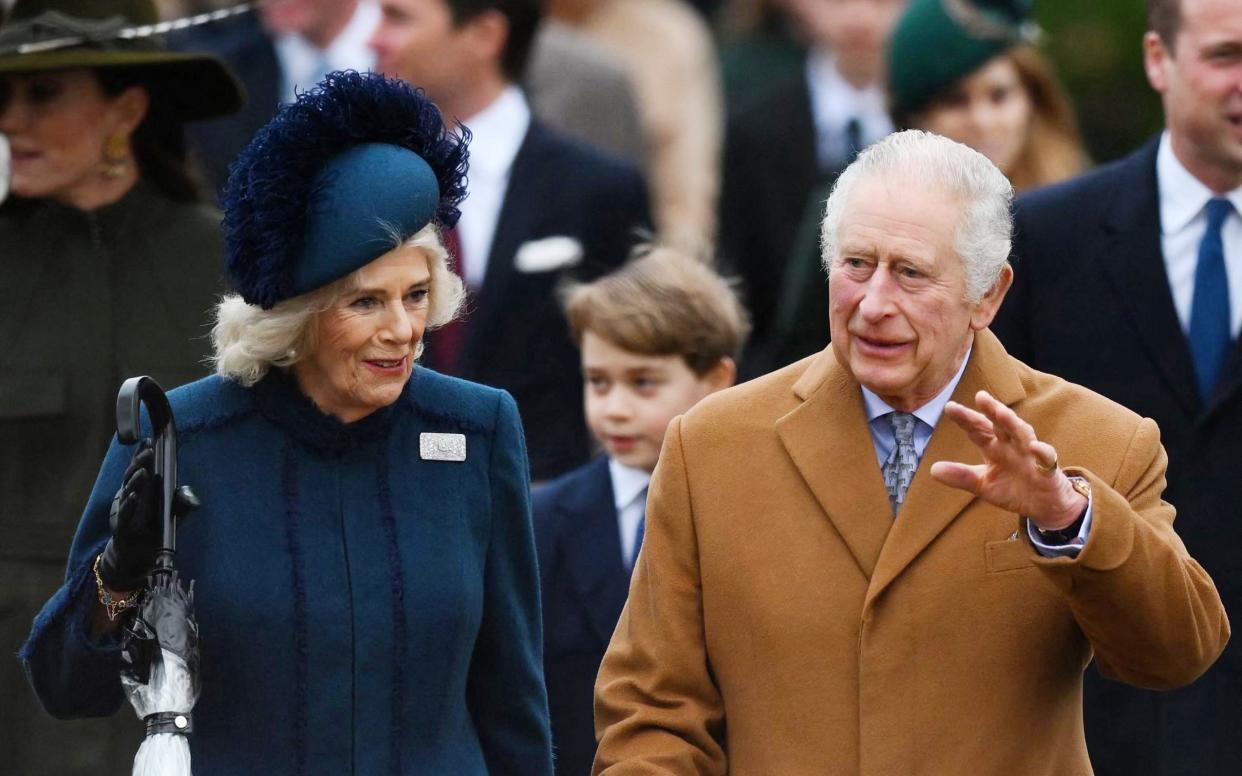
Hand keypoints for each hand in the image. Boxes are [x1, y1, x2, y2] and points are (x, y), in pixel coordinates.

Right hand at [97, 441, 199, 591]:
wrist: (139, 556)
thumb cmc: (155, 530)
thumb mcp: (173, 515)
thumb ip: (181, 503)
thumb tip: (190, 492)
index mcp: (143, 491)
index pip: (142, 468)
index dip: (143, 455)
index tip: (149, 441)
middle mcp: (131, 497)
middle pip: (133, 475)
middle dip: (140, 462)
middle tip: (148, 451)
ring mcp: (125, 511)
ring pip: (127, 491)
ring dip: (135, 480)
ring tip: (144, 471)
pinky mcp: (122, 527)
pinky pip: (125, 513)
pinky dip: (129, 504)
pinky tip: (134, 496)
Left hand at [929, 390, 1086, 530]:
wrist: (1044, 506)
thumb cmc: (1013, 490)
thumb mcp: (983, 485)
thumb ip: (961, 477)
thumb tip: (932, 470)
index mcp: (994, 448)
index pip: (978, 429)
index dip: (966, 419)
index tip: (949, 407)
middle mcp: (1011, 446)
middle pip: (1001, 424)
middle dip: (992, 410)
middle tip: (980, 396)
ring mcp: (1030, 455)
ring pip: (1022, 434)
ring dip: (1013, 423)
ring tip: (1001, 412)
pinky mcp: (1048, 470)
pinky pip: (1046, 458)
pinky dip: (1041, 451)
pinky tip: (1033, 446)